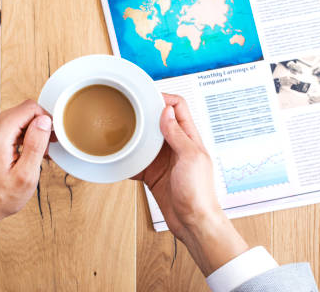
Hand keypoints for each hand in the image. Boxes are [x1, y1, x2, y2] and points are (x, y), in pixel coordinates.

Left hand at [0, 99, 52, 258]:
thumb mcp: (25, 175)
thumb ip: (36, 144)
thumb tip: (44, 120)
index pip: (29, 108)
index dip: (46, 119)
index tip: (51, 137)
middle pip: (22, 111)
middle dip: (38, 126)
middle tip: (45, 148)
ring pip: (16, 117)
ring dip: (29, 131)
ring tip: (35, 154)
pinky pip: (7, 126)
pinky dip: (19, 136)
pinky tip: (24, 153)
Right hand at [133, 94, 247, 275]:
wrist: (193, 222)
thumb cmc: (199, 192)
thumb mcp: (190, 157)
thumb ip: (178, 134)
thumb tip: (166, 111)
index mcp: (189, 138)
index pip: (178, 107)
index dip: (163, 98)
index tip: (146, 96)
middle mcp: (176, 145)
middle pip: (158, 121)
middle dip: (144, 114)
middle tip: (127, 110)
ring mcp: (164, 160)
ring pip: (145, 140)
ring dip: (134, 136)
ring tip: (120, 131)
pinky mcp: (154, 174)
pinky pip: (137, 162)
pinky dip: (128, 160)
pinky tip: (120, 158)